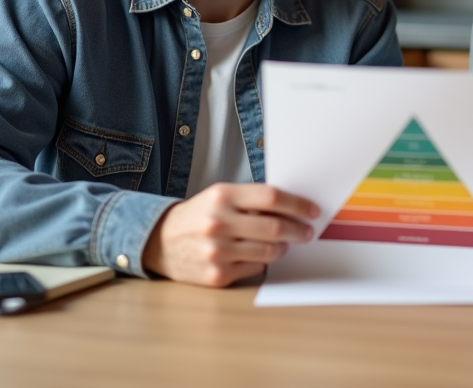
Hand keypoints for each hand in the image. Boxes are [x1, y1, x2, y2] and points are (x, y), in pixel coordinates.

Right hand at [142, 183, 319, 286]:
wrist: (159, 242)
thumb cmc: (197, 217)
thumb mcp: (219, 197)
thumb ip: (252, 200)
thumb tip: (292, 208)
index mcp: (222, 197)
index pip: (272, 197)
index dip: (298, 204)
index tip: (312, 211)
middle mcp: (219, 223)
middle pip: (275, 227)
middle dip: (298, 230)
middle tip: (307, 232)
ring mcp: (217, 252)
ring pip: (269, 252)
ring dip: (282, 248)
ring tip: (282, 244)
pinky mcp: (217, 275)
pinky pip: (255, 269)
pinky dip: (261, 263)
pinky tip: (255, 255)